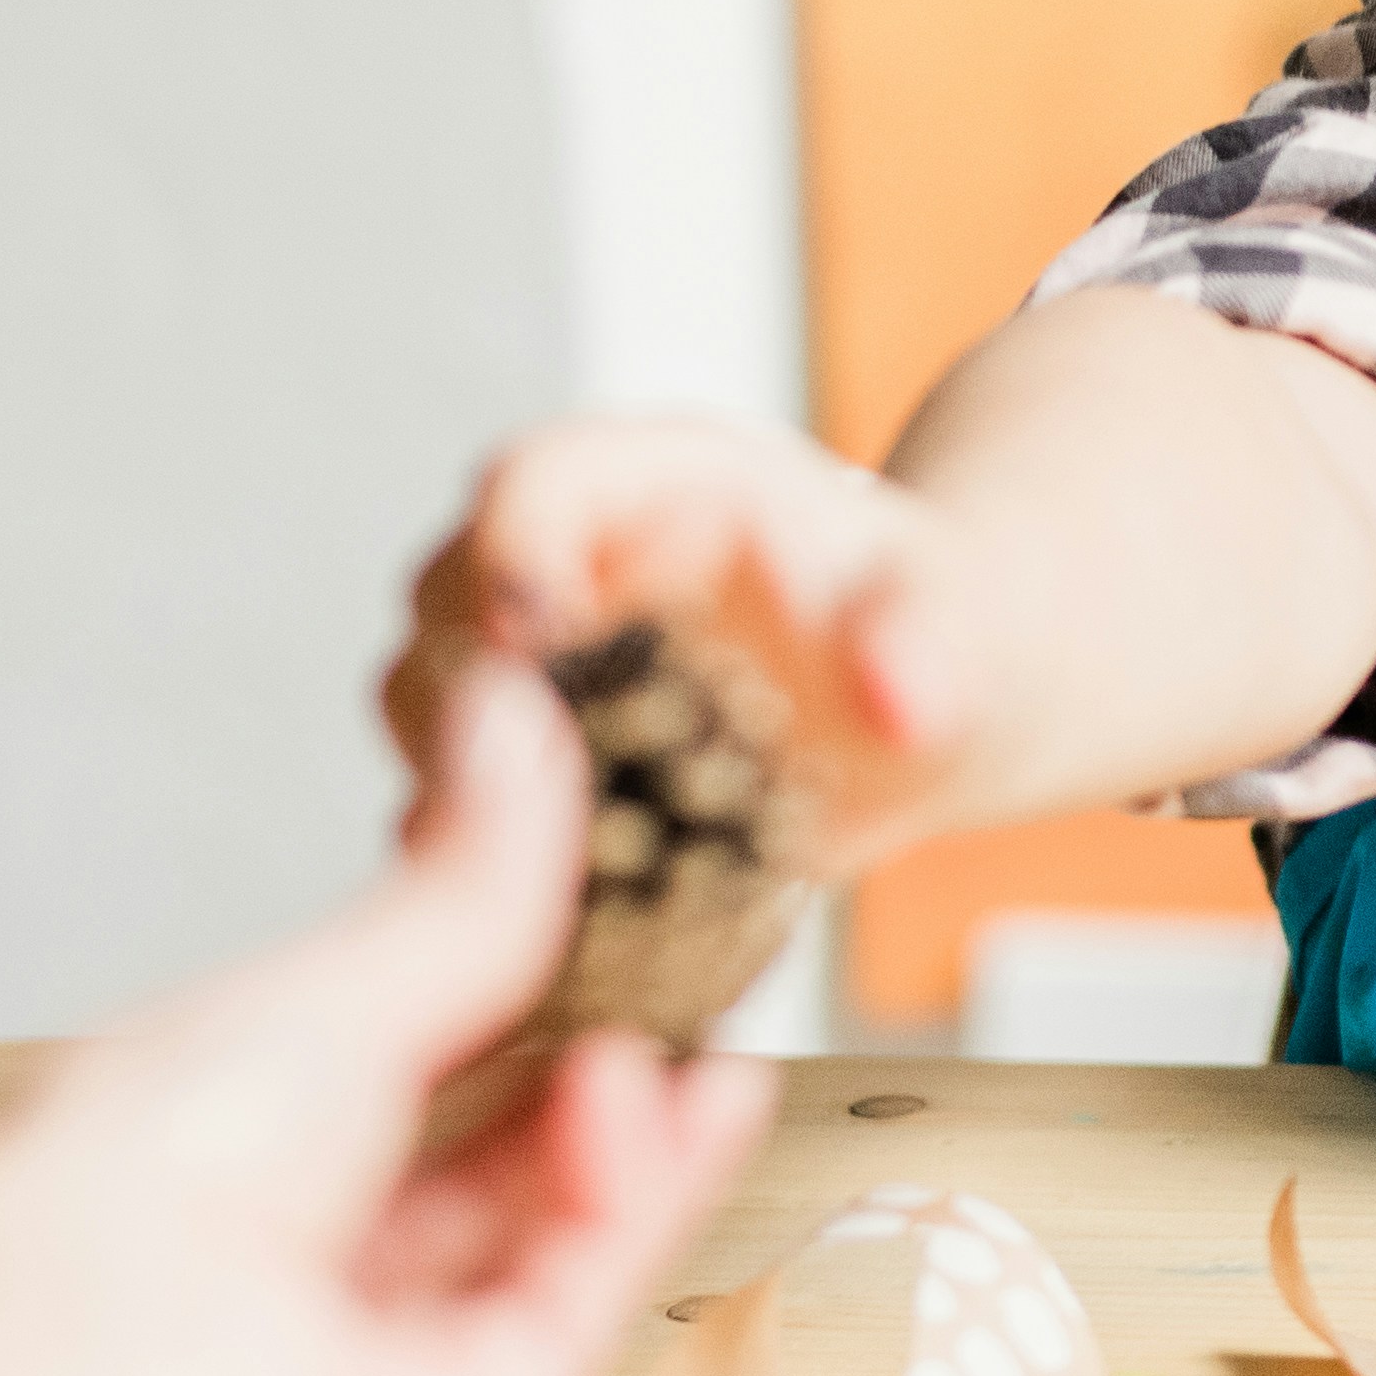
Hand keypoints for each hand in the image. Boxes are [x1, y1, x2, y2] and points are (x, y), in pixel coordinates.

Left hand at [0, 663, 772, 1375]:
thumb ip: (466, 884)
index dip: (500, 968)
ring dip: (630, 1122)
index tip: (603, 887)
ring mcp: (371, 1334)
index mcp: (211, 1122)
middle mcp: (287, 1237)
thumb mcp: (334, 984)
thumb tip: (518, 722)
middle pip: (480, 1141)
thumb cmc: (133, 1178)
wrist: (118, 1359)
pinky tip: (696, 1105)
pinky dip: (648, 1199)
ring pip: (542, 1223)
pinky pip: (578, 1299)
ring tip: (692, 1038)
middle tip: (688, 962)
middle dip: (590, 1053)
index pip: (382, 1037)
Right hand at [383, 412, 974, 848]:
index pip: (534, 481)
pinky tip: (558, 897)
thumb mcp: (948, 628)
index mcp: (655, 479)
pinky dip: (487, 848)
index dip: (513, 552)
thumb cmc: (929, 626)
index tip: (538, 636)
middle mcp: (566, 557)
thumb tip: (903, 702)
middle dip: (474, 686)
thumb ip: (924, 650)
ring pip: (427, 700)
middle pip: (445, 595)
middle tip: (545, 779)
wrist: (926, 698)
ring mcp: (532, 656)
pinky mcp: (530, 755)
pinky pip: (455, 800)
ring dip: (467, 774)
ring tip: (562, 847)